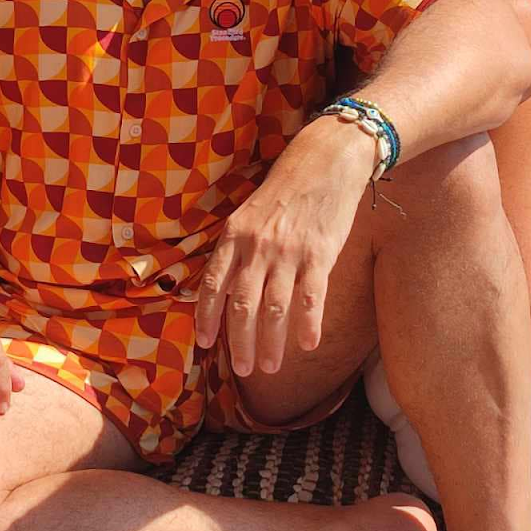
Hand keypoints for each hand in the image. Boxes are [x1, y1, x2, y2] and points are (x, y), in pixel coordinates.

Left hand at [195, 119, 371, 375]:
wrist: (325, 161)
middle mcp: (257, 246)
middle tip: (243, 369)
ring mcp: (288, 251)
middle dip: (240, 343)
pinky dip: (308, 325)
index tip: (205, 344)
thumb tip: (225, 288)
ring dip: (271, 343)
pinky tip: (308, 345)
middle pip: (242, 306)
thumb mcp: (249, 214)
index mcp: (235, 235)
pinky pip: (312, 298)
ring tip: (269, 367)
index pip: (214, 284)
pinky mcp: (319, 254)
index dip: (207, 317)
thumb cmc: (285, 190)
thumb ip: (237, 250)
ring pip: (274, 309)